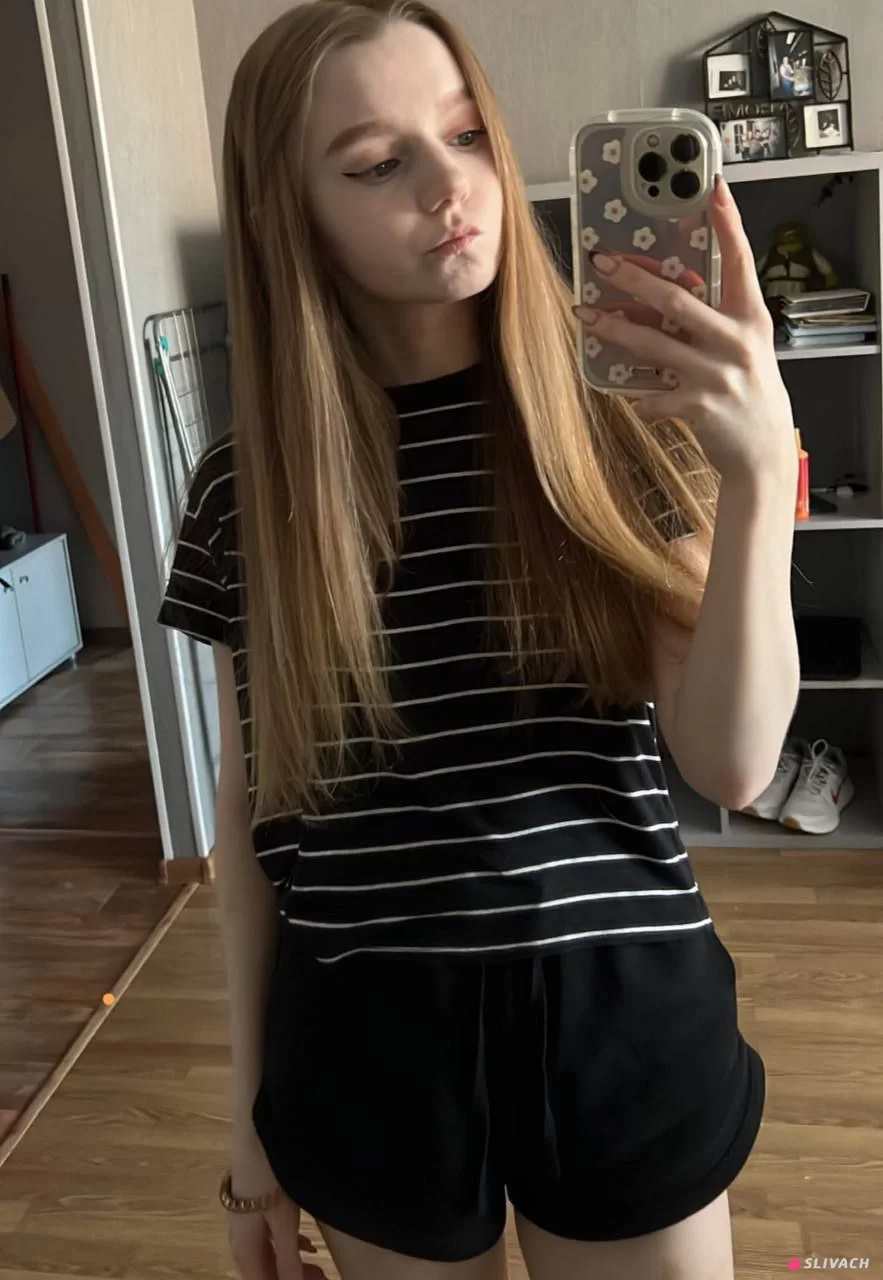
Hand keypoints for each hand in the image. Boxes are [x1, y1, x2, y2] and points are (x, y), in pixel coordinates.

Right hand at [230, 1133, 327, 1278]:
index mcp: (245, 1250)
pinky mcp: (253, 1208)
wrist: (254, 1130)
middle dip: (294, 1279)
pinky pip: (270, 1240)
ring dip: (292, 1267)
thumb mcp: (283, 1219)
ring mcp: (245, 1224)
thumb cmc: (269, 1175)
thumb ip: (288, 1258)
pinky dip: (290, 1248)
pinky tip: (307, 1246)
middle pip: (265, 1274)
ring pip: (269, 1258)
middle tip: (323, 1277)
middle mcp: (240, 1242)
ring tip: (320, 1268)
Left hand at [574, 176, 795, 486]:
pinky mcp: (699, 407)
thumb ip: (713, 318)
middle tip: (603, 262)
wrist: (761, 451)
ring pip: (654, 344)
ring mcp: (717, 374)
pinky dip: (639, 397)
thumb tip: (665, 292)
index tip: (712, 187)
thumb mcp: (745, 346)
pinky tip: (630, 396)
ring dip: (615, 329)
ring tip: (586, 315)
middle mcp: (736, 341)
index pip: (740, 261)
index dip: (728, 223)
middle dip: (635, 279)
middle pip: (677, 299)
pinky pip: (653, 397)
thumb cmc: (748, 391)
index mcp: (751, 318)